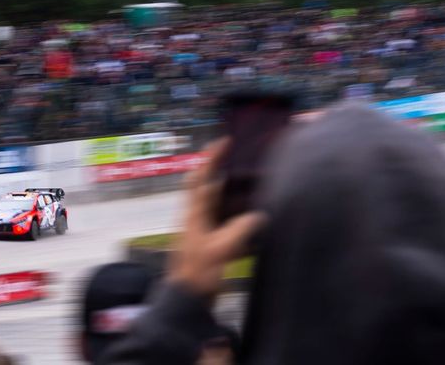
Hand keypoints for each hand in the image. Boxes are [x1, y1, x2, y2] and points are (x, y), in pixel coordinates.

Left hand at [167, 139, 264, 298]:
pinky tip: (248, 218)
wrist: (185, 301)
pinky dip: (233, 213)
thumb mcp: (221, 249)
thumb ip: (241, 229)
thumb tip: (259, 215)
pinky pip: (220, 219)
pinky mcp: (205, 243)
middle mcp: (194, 217)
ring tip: (250, 186)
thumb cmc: (199, 273)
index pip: (199, 177)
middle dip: (221, 171)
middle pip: (205, 186)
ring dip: (229, 192)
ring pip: (214, 202)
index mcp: (194, 213)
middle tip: (241, 161)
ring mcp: (198, 230)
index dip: (210, 157)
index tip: (225, 141)